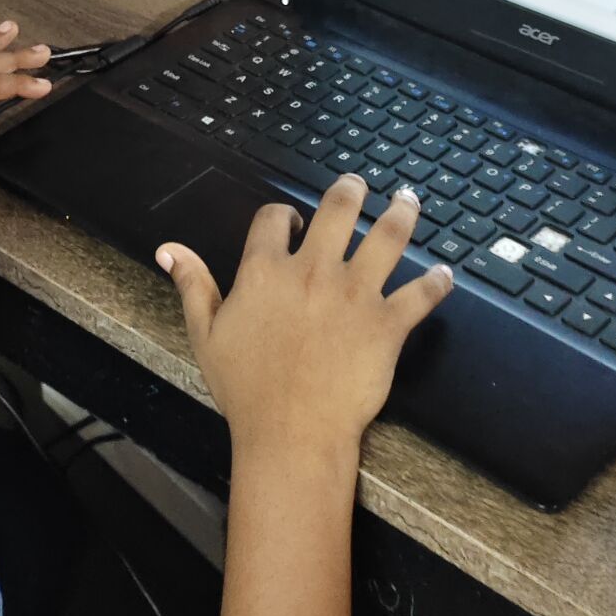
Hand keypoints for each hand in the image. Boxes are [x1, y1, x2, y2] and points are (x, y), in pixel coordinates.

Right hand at [156, 178, 451, 468]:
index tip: (293, 221)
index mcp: (266, 270)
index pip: (274, 218)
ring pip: (388, 238)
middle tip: (359, 183)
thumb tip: (170, 250)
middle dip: (350, 190)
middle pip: (338, 210)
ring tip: (408, 201)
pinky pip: (421, 294)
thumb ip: (193, 286)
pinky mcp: (388, 324)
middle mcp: (313, 271)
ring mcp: (355, 295)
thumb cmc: (245, 389)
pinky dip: (437, 283)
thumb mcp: (206, 335)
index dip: (283, 214)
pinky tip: (445, 274)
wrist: (291, 432)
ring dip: (401, 214)